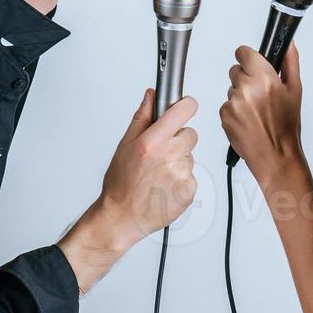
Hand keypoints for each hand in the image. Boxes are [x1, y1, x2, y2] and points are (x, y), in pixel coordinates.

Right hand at [95, 88, 199, 244]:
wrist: (122, 217)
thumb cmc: (120, 184)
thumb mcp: (125, 145)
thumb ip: (142, 118)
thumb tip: (152, 95)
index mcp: (153, 142)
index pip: (183, 111)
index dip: (185, 105)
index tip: (184, 106)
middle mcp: (169, 157)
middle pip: (190, 134)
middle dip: (178, 139)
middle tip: (160, 152)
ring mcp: (181, 175)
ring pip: (190, 156)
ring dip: (178, 161)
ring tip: (158, 173)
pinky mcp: (189, 191)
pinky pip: (191, 176)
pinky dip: (180, 179)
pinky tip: (164, 185)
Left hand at [219, 41, 303, 187]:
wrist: (275, 155)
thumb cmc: (285, 127)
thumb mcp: (295, 91)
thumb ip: (290, 62)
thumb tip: (288, 44)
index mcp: (264, 79)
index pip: (244, 52)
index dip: (250, 58)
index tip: (254, 63)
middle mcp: (246, 89)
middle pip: (236, 70)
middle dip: (247, 77)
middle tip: (261, 93)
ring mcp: (233, 103)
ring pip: (231, 88)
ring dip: (241, 95)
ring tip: (257, 110)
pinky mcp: (224, 115)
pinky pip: (226, 104)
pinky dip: (235, 109)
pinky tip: (248, 119)